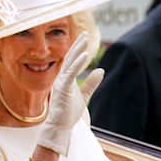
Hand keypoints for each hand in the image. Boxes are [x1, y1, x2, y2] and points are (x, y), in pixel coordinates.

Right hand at [36, 32, 103, 155]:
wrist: (60, 127)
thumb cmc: (68, 114)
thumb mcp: (84, 96)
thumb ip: (91, 83)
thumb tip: (101, 69)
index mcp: (65, 80)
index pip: (72, 61)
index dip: (78, 49)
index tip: (84, 38)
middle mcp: (61, 78)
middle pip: (70, 58)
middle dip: (78, 45)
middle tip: (85, 33)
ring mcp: (60, 82)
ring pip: (70, 62)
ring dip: (78, 50)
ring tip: (85, 39)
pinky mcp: (62, 88)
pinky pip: (71, 72)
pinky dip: (78, 63)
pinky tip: (85, 55)